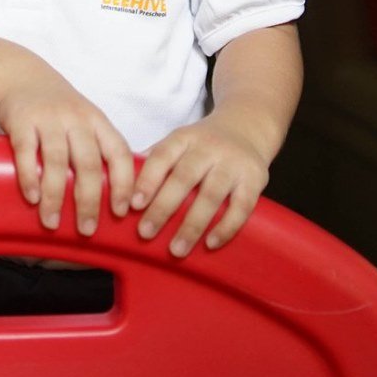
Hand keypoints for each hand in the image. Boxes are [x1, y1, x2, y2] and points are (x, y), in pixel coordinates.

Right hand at [0, 59, 133, 235]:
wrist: (18, 73)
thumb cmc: (56, 106)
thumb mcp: (85, 119)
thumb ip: (98, 149)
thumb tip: (116, 197)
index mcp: (98, 122)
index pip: (120, 153)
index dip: (124, 184)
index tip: (123, 212)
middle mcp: (77, 119)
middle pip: (89, 164)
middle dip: (89, 201)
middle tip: (87, 229)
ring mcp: (48, 119)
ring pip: (57, 162)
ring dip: (55, 197)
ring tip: (52, 222)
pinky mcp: (21, 120)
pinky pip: (27, 152)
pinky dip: (30, 177)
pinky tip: (33, 198)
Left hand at [130, 115, 269, 256]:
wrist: (247, 126)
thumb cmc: (203, 144)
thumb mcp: (180, 141)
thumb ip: (156, 160)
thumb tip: (122, 183)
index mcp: (184, 138)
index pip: (162, 156)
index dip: (147, 180)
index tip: (133, 205)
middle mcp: (208, 148)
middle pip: (184, 178)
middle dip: (163, 208)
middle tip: (146, 233)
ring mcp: (233, 163)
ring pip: (211, 196)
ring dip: (192, 224)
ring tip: (176, 249)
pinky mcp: (255, 179)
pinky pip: (241, 207)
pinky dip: (226, 227)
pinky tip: (210, 243)